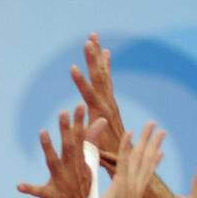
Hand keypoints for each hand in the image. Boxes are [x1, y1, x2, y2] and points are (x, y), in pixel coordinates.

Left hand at [17, 105, 106, 197]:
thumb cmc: (82, 185)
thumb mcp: (88, 162)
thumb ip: (91, 140)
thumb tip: (102, 120)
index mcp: (79, 162)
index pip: (80, 139)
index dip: (79, 122)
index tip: (79, 105)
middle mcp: (71, 170)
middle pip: (68, 148)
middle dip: (66, 130)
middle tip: (62, 113)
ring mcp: (62, 183)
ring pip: (54, 163)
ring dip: (48, 148)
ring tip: (42, 132)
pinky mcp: (52, 197)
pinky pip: (39, 192)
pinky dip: (30, 189)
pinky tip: (19, 186)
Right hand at [71, 32, 124, 153]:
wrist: (125, 159)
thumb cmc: (108, 159)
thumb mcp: (100, 156)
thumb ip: (94, 147)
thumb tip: (87, 140)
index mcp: (102, 115)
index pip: (90, 95)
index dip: (81, 82)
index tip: (72, 68)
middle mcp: (108, 105)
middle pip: (99, 77)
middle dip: (93, 59)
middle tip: (89, 40)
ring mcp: (110, 102)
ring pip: (103, 74)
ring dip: (98, 56)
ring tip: (94, 37)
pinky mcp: (110, 103)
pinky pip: (107, 80)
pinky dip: (105, 65)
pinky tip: (106, 53)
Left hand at [93, 122, 165, 197]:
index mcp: (136, 194)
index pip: (148, 173)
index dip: (155, 160)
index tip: (161, 150)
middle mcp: (137, 188)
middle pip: (148, 161)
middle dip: (154, 144)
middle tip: (160, 130)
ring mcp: (130, 185)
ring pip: (140, 157)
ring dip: (145, 139)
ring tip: (151, 124)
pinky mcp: (121, 184)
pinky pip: (124, 161)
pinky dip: (127, 146)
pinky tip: (130, 133)